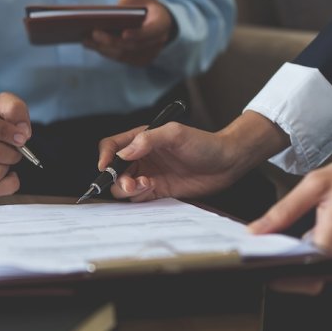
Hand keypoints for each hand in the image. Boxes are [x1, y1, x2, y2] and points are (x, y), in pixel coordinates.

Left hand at [83, 0, 173, 66]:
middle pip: (132, 46)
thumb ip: (124, 2)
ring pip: (124, 55)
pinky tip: (91, 45)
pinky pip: (120, 58)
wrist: (156, 19)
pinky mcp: (139, 61)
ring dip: (104, 48)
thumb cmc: (143, 4)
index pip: (152, 31)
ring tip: (86, 40)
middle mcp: (158, 42)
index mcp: (161, 23)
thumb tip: (106, 16)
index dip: (138, 34)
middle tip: (94, 34)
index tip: (124, 34)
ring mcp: (149, 54)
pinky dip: (105, 52)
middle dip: (112, 41)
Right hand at [98, 122, 245, 200]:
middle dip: (116, 178)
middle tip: (130, 182)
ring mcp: (148, 174)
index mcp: (141, 139)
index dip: (105, 156)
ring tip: (146, 185)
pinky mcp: (157, 190)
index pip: (112, 146)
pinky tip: (153, 189)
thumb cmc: (203, 143)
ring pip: (123, 186)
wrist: (226, 163)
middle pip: (114, 170)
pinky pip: (138, 198)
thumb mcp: (175, 134)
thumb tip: (124, 152)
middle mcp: (141, 157)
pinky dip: (139, 197)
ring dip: (128, 189)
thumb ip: (148, 139)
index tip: (105, 166)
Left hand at [249, 125, 331, 294]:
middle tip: (256, 249)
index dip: (271, 269)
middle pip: (301, 276)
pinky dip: (298, 252)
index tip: (253, 257)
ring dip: (286, 259)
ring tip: (267, 240)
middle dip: (275, 267)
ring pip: (308, 269)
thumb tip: (257, 230)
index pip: (296, 271)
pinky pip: (317, 258)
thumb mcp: (317, 183)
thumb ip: (284, 210)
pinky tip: (286, 236)